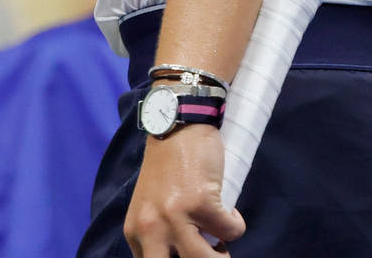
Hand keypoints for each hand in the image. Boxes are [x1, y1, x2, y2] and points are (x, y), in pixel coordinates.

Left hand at [124, 123, 244, 256]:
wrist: (177, 126)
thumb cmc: (166, 167)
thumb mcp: (150, 208)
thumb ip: (159, 235)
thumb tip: (182, 256)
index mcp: (135, 232)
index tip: (190, 254)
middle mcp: (150, 229)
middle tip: (211, 253)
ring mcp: (175, 218)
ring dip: (221, 256)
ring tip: (221, 244)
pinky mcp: (202, 204)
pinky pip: (232, 232)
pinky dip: (235, 224)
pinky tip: (228, 209)